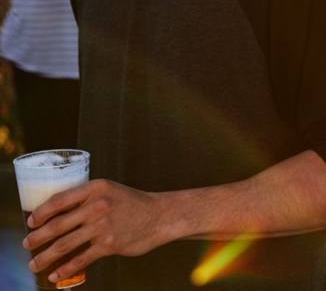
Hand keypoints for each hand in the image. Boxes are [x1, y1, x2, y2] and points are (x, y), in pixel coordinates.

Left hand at [25, 179, 176, 283]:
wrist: (161, 216)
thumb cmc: (132, 205)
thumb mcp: (109, 192)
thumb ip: (86, 200)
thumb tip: (57, 216)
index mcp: (95, 188)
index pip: (58, 200)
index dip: (40, 213)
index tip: (31, 222)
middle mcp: (98, 205)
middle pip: (57, 224)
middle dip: (37, 238)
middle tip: (27, 245)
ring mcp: (104, 225)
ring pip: (65, 244)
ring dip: (45, 257)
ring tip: (35, 264)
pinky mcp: (110, 244)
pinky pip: (81, 259)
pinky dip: (65, 269)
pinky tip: (56, 275)